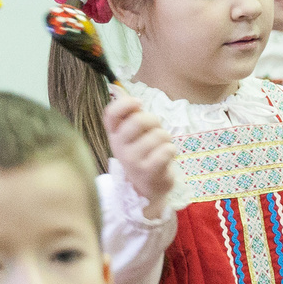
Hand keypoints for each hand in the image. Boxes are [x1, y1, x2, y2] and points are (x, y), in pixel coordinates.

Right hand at [105, 93, 177, 213]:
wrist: (145, 189)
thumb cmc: (142, 155)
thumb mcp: (131, 136)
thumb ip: (130, 116)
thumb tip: (126, 94)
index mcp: (114, 135)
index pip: (111, 113)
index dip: (125, 103)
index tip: (138, 103)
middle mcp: (120, 147)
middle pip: (139, 120)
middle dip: (154, 121)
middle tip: (156, 130)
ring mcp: (133, 161)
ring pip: (158, 134)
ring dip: (165, 138)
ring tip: (161, 147)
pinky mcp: (148, 171)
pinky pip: (166, 150)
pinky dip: (171, 150)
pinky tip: (166, 157)